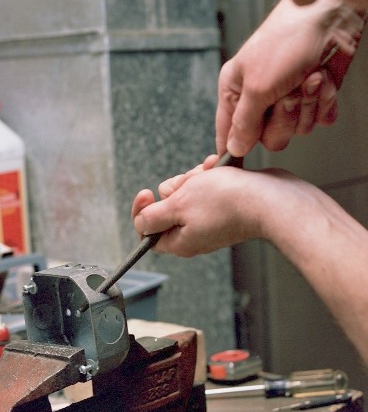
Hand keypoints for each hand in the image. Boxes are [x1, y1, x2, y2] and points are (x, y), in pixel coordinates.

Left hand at [132, 162, 292, 256]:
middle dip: (178, 187)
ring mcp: (211, 219)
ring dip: (196, 177)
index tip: (146, 193)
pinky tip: (220, 169)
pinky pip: (208, 186)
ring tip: (211, 174)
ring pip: (189, 191)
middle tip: (192, 185)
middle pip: (170, 205)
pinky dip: (212, 175)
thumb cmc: (228, 203)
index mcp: (180, 241)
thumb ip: (153, 217)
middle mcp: (195, 233)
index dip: (142, 210)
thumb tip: (141, 223)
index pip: (147, 232)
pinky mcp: (225, 205)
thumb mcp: (178, 206)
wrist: (271, 199)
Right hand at [216, 0, 365, 155]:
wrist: (330, 19)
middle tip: (286, 94)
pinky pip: (318, 119)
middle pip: (267, 138)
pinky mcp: (313, 98)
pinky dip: (324, 102)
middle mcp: (260, 98)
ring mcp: (287, 99)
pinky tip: (322, 81)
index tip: (239, 165)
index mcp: (236, 91)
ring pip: (296, 130)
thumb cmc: (286, 41)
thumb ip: (243, 122)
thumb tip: (233, 149)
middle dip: (283, 118)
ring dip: (306, 105)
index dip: (234, 149)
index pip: (228, 133)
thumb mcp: (257, 86)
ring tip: (308, 77)